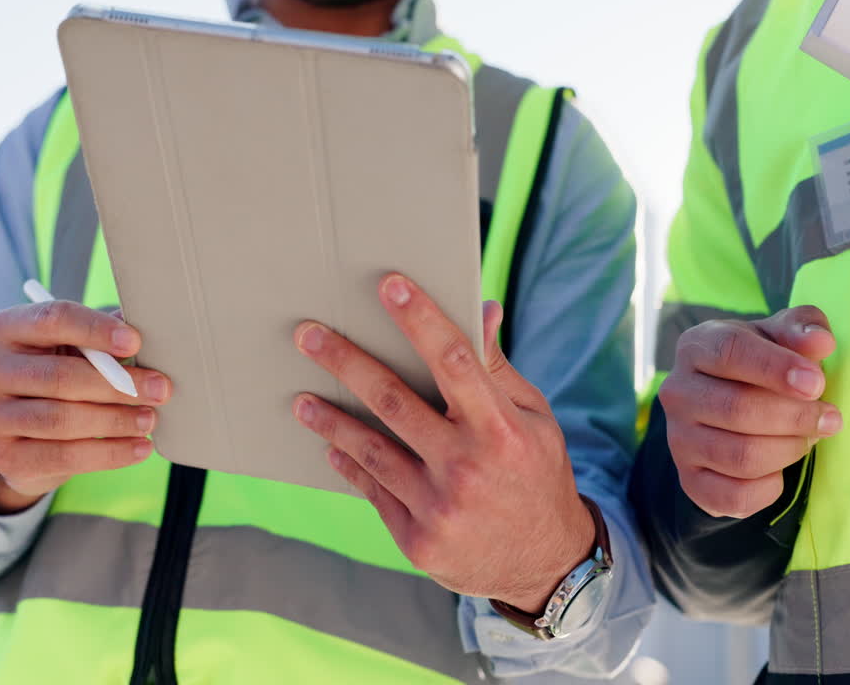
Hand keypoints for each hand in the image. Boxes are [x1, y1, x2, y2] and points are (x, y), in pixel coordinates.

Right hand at [0, 301, 171, 513]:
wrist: (24, 436)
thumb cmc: (59, 378)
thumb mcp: (74, 351)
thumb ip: (105, 340)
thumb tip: (155, 329)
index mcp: (7, 330)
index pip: (52, 319)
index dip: (96, 329)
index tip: (135, 343)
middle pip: (60, 376)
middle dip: (118, 384)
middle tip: (160, 389)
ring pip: (62, 419)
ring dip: (116, 420)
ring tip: (150, 420)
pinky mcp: (5, 456)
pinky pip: (64, 456)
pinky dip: (109, 452)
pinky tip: (139, 447)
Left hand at [293, 274, 594, 613]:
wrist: (545, 564)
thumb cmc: (537, 474)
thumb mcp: (534, 420)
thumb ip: (498, 369)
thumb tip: (481, 308)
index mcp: (502, 430)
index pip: (456, 362)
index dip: (421, 320)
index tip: (389, 285)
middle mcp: (468, 467)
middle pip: (394, 402)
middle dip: (347, 362)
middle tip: (308, 334)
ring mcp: (439, 507)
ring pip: (371, 450)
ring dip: (331, 420)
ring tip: (303, 399)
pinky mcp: (418, 540)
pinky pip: (374, 491)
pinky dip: (350, 465)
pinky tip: (331, 446)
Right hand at [659, 306, 841, 518]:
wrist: (730, 407)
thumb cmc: (762, 365)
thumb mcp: (781, 336)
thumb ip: (803, 329)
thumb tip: (821, 342)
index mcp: (697, 347)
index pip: (731, 352)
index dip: (776, 368)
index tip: (817, 384)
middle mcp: (678, 392)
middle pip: (738, 409)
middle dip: (795, 417)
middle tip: (830, 418)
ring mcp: (679, 440)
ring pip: (742, 456)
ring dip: (789, 450)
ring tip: (808, 439)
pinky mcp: (691, 481)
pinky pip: (736, 496)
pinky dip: (770, 487)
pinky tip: (781, 469)